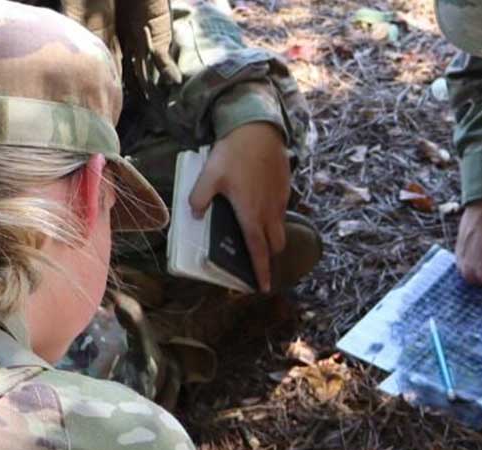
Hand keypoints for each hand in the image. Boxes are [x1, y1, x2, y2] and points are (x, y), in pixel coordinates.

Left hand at [191, 122, 290, 290]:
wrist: (259, 129)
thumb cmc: (234, 153)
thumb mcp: (209, 175)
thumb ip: (199, 198)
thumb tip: (196, 215)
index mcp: (251, 215)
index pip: (258, 251)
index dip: (261, 272)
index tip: (263, 287)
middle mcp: (269, 212)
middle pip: (275, 245)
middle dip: (268, 256)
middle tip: (257, 258)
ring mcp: (280, 200)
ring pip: (280, 227)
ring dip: (272, 235)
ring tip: (258, 230)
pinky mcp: (285, 187)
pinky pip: (282, 209)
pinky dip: (274, 215)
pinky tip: (260, 203)